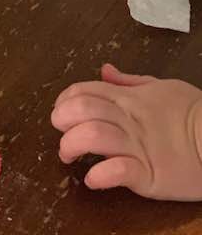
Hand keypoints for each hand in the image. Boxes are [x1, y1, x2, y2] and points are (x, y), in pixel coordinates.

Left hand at [51, 64, 201, 200]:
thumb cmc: (193, 113)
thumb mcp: (161, 88)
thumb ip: (129, 82)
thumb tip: (105, 70)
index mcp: (127, 99)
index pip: (82, 92)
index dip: (63, 102)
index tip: (61, 114)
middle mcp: (128, 120)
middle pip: (81, 111)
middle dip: (62, 121)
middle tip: (62, 134)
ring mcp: (137, 147)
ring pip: (92, 137)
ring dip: (72, 146)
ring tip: (69, 157)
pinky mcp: (148, 175)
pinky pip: (116, 172)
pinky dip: (99, 176)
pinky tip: (92, 179)